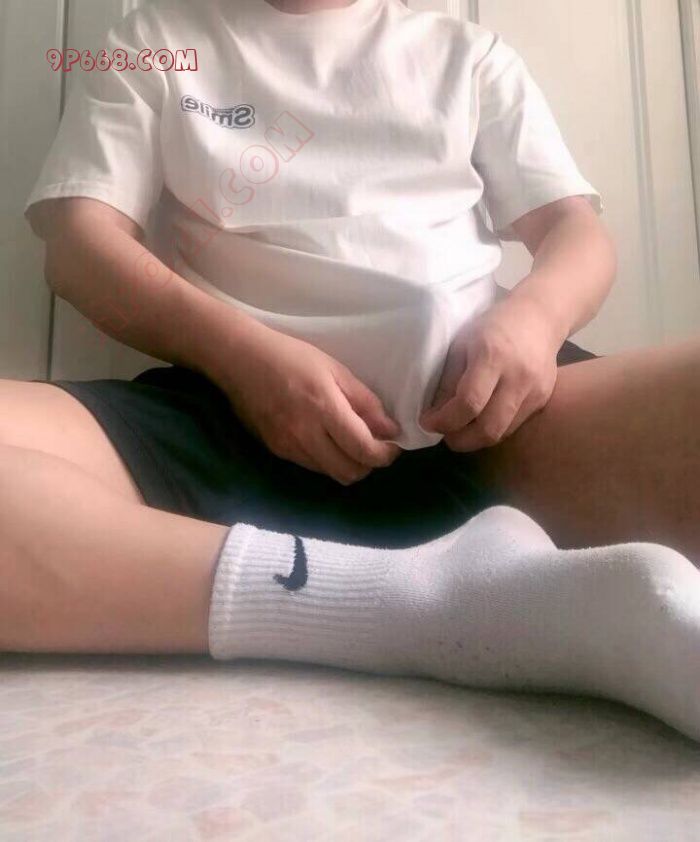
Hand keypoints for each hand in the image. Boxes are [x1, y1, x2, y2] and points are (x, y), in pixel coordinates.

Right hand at [217, 323, 402, 484]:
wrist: (241, 360)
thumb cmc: (291, 357)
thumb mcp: (335, 370)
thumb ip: (364, 402)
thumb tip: (389, 430)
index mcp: (324, 409)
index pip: (363, 450)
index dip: (384, 454)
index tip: (393, 446)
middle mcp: (305, 434)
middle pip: (349, 472)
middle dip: (369, 465)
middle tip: (375, 446)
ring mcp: (288, 446)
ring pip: (330, 474)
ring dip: (347, 464)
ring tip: (351, 443)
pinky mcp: (275, 450)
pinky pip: (311, 466)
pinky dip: (326, 460)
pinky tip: (326, 440)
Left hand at [419, 296, 561, 451]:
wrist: (540, 317)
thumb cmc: (493, 326)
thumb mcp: (461, 344)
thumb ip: (448, 381)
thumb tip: (434, 416)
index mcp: (492, 356)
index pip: (469, 403)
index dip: (445, 420)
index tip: (427, 422)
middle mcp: (517, 378)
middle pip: (489, 428)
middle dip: (461, 440)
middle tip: (444, 434)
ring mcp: (535, 391)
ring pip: (502, 433)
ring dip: (476, 439)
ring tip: (460, 429)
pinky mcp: (542, 399)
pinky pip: (513, 426)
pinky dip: (492, 428)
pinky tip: (481, 419)